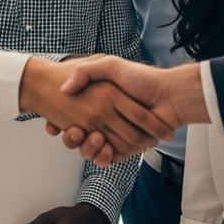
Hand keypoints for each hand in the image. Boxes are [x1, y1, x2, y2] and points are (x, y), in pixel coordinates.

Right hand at [52, 58, 207, 162]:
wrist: (171, 96)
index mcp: (99, 101)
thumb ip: (87, 71)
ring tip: (93, 138)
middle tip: (73, 131)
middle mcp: (104, 119)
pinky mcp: (125, 148)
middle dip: (72, 137)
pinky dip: (104, 157)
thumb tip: (65, 89)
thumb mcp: (110, 65)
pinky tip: (104, 148)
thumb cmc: (143, 79)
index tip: (52, 125)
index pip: (71, 116)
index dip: (59, 122)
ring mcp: (114, 134)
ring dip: (87, 148)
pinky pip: (108, 158)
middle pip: (78, 136)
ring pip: (91, 149)